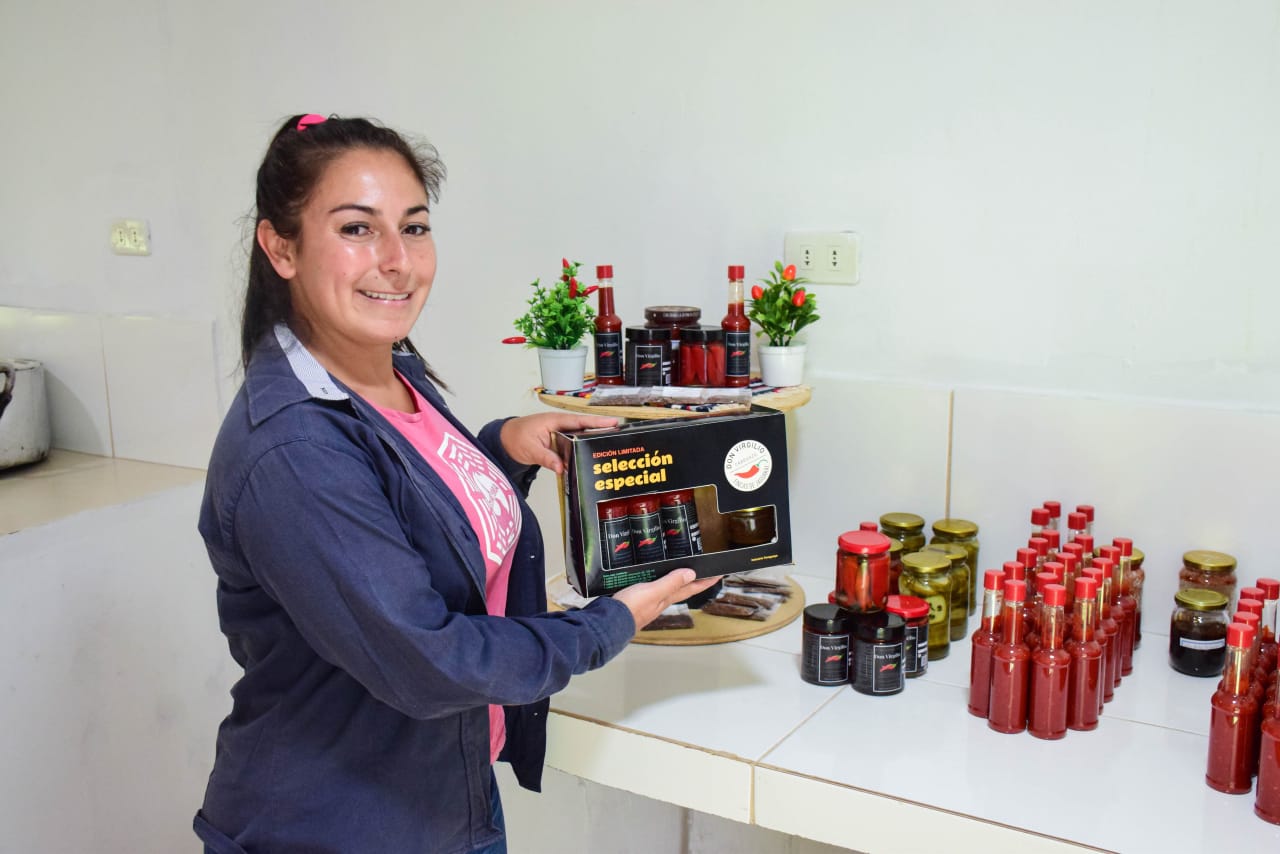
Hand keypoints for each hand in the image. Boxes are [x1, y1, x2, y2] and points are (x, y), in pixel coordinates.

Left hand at [499, 412, 616, 473]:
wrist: (505, 440)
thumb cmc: (515, 438)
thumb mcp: (530, 449)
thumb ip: (546, 458)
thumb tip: (562, 467)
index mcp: (555, 421)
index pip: (580, 421)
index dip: (597, 422)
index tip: (613, 422)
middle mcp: (560, 425)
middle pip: (585, 427)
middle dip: (601, 430)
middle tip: (620, 434)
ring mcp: (559, 434)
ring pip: (580, 436)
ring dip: (592, 440)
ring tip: (609, 446)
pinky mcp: (558, 443)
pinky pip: (573, 445)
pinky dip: (581, 450)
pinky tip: (589, 457)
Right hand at [612, 569, 722, 632]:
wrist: (607, 623)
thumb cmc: (629, 609)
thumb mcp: (652, 591)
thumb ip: (670, 583)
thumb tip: (691, 574)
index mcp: (666, 598)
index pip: (690, 588)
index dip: (705, 581)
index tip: (718, 575)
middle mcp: (660, 601)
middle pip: (681, 590)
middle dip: (693, 581)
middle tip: (704, 574)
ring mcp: (648, 603)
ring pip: (667, 590)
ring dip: (676, 582)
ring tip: (683, 575)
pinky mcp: (636, 601)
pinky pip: (653, 590)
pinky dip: (658, 584)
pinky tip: (654, 582)